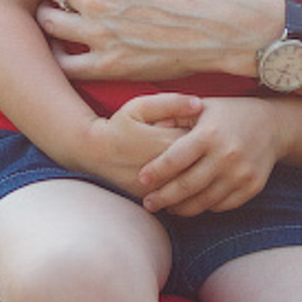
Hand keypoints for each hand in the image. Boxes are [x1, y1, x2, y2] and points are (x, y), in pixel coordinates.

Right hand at [81, 93, 203, 197]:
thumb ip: (171, 102)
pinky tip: (188, 178)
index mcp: (166, 143)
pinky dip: (188, 191)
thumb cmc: (119, 125)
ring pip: (193, 185)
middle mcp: (165, 169)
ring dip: (200, 175)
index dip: (207, 133)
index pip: (203, 141)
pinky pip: (180, 198)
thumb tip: (199, 104)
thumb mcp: (141, 105)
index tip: (204, 127)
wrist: (94, 152)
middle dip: (206, 156)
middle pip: (202, 164)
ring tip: (197, 161)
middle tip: (203, 147)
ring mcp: (159, 187)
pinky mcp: (153, 198)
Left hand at [139, 97, 280, 215]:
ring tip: (167, 207)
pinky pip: (221, 206)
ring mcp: (241, 174)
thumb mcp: (202, 107)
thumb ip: (174, 116)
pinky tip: (193, 203)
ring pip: (203, 202)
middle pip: (187, 186)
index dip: (156, 171)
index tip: (141, 179)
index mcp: (210, 134)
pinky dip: (205, 207)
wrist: (273, 125)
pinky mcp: (252, 187)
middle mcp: (226, 155)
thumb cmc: (229, 114)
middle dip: (162, 198)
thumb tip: (147, 128)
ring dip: (181, 208)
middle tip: (147, 203)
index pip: (175, 159)